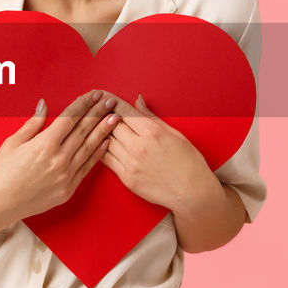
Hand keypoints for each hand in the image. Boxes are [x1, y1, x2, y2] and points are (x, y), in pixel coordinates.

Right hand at [0, 89, 118, 224]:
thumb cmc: (0, 174)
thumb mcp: (12, 143)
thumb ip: (33, 124)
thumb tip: (44, 106)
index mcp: (44, 145)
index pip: (70, 118)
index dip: (83, 104)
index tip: (94, 94)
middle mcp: (58, 159)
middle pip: (83, 130)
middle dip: (98, 113)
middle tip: (110, 100)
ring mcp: (65, 176)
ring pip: (89, 148)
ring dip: (103, 131)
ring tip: (115, 118)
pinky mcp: (68, 190)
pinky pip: (87, 168)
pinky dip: (97, 154)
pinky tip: (106, 143)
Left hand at [99, 92, 222, 216]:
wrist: (192, 192)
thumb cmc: (188, 161)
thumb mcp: (174, 133)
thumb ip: (151, 116)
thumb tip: (137, 100)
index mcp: (152, 132)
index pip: (124, 111)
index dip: (111, 101)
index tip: (103, 96)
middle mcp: (139, 147)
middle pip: (112, 124)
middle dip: (104, 114)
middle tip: (96, 108)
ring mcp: (131, 164)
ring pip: (106, 141)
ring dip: (100, 131)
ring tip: (95, 124)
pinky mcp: (127, 178)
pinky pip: (106, 159)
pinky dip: (101, 149)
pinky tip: (101, 143)